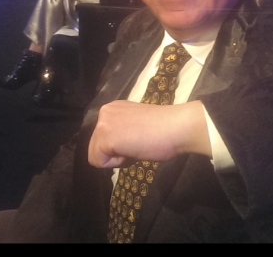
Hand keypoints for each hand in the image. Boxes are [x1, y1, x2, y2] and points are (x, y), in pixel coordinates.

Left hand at [88, 100, 210, 168]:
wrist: (176, 127)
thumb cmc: (164, 130)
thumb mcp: (136, 126)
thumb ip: (123, 132)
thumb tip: (119, 147)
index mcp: (113, 108)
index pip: (102, 138)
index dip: (119, 148)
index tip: (138, 140)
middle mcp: (104, 112)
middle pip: (96, 147)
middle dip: (115, 154)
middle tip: (138, 145)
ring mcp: (103, 124)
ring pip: (97, 156)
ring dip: (116, 159)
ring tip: (136, 147)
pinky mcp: (105, 137)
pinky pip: (100, 162)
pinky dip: (116, 163)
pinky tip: (133, 151)